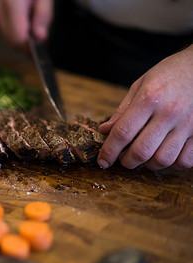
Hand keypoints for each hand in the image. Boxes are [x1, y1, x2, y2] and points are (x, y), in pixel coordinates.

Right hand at [0, 0, 52, 47]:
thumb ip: (43, 15)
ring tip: (27, 16)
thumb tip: (40, 38)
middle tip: (38, 30)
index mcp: (11, 4)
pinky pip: (3, 30)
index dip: (29, 48)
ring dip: (20, 34)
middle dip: (26, 42)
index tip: (39, 50)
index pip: (18, 39)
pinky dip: (13, 28)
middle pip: (12, 42)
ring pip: (8, 38)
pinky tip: (18, 15)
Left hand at [97, 45, 192, 170]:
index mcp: (149, 98)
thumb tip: (104, 131)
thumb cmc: (170, 73)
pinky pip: (185, 160)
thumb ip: (122, 110)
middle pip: (142, 151)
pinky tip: (164, 154)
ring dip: (148, 164)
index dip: (109, 151)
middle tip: (123, 159)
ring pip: (163, 160)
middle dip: (126, 161)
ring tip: (143, 157)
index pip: (123, 132)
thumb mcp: (140, 85)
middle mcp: (169, 113)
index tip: (103, 161)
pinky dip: (171, 164)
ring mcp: (188, 124)